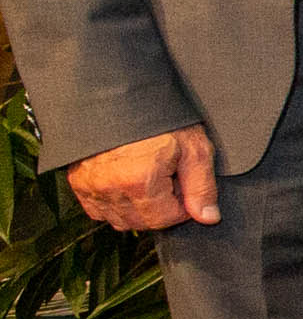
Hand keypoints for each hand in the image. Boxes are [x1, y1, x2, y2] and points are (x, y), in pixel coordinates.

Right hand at [63, 126, 217, 232]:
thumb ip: (202, 187)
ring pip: (119, 219)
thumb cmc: (161, 118)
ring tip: (149, 179)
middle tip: (168, 179)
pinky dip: (115, 204)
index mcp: (139, 181)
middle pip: (142, 222)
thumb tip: (208, 218)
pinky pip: (98, 210)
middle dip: (161, 208)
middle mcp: (110, 187)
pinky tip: (128, 184)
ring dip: (138, 208)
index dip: (182, 205)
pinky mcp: (78, 182)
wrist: (121, 96)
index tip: (184, 185)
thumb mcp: (194, 148)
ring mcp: (90, 186)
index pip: (165, 219)